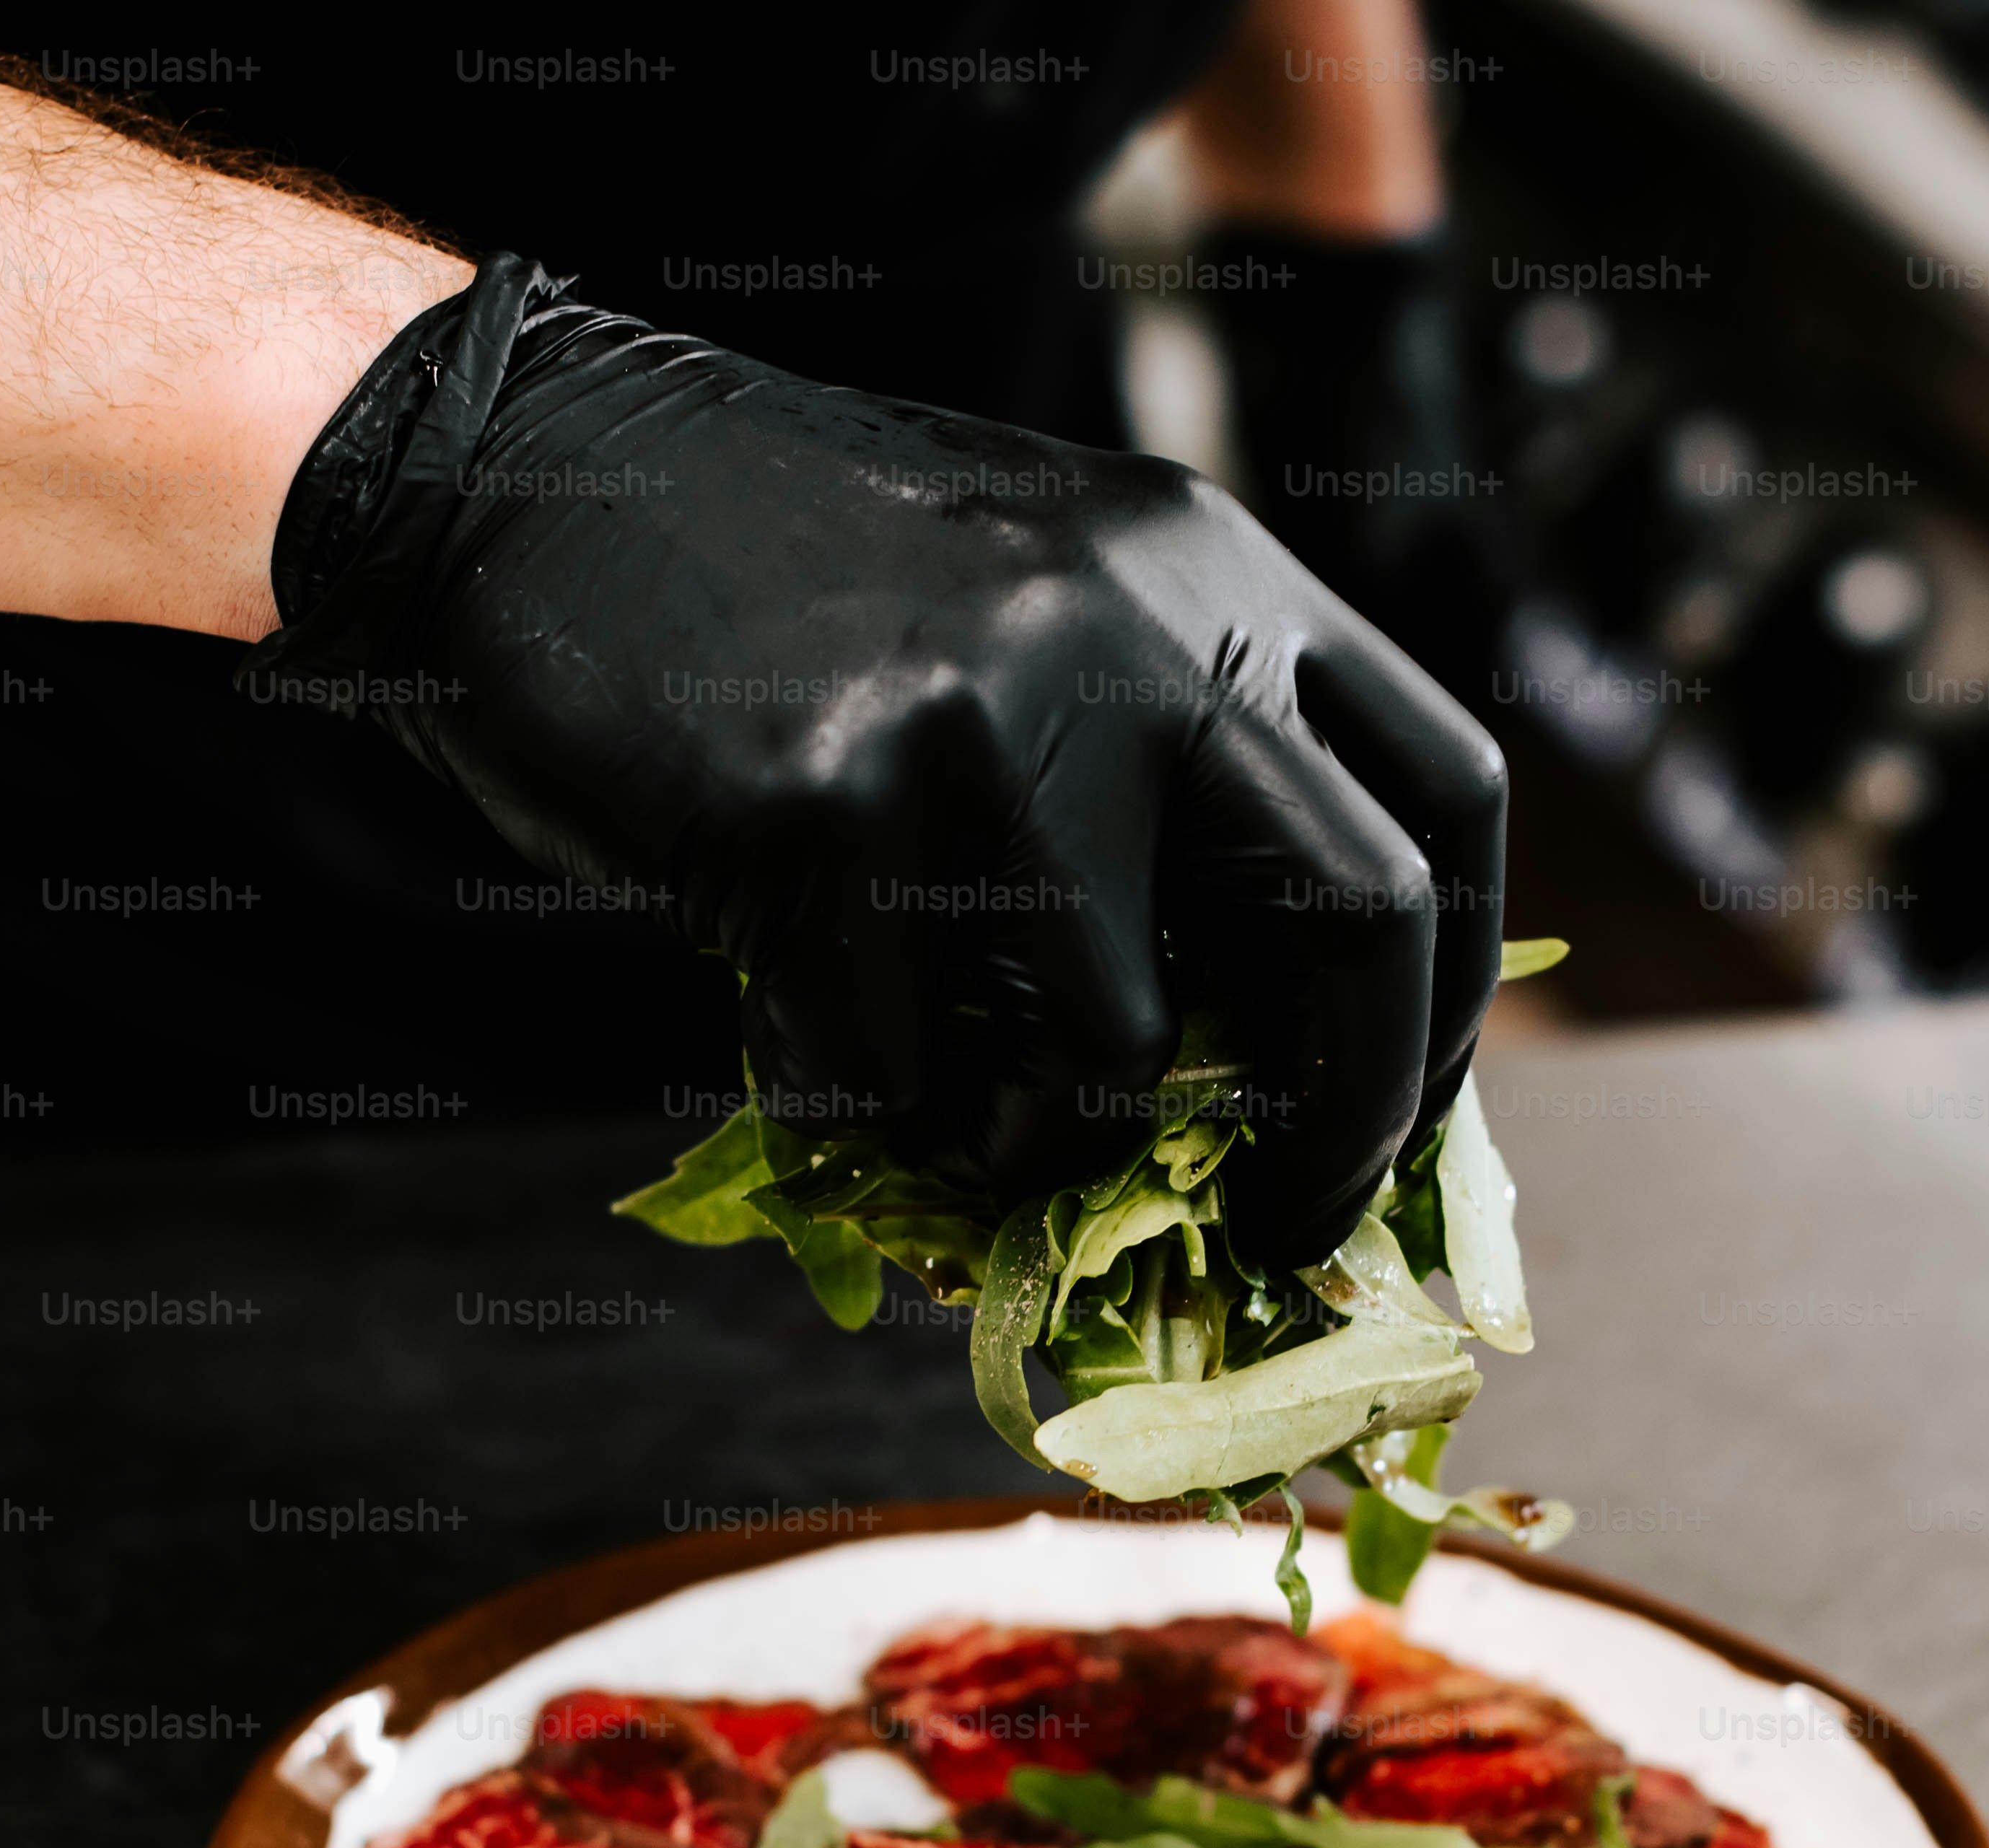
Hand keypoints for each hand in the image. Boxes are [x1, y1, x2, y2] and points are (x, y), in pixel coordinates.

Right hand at [249, 257, 1504, 1267]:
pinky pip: (897, 1078)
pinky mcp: (826, 816)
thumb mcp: (1041, 598)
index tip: (1413, 1115)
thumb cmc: (792, 582)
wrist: (528, 473)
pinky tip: (803, 1051)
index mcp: (1213, 573)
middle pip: (1360, 920)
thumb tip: (1292, 1050)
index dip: (1460, 996)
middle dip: (1352, 1125)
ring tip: (960, 1123)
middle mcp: (1136, 630)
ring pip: (1117, 1047)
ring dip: (1045, 1145)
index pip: (1449, 796)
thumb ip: (1171, 766)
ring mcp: (987, 719)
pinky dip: (864, 1121)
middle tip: (1296, 1234)